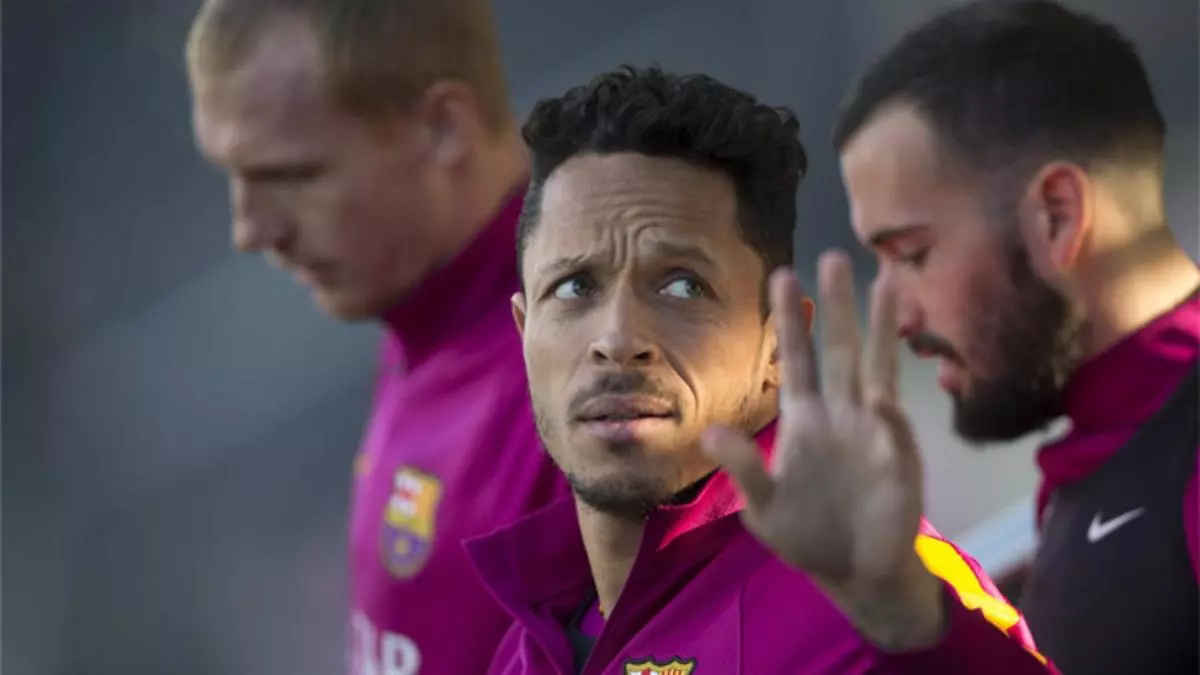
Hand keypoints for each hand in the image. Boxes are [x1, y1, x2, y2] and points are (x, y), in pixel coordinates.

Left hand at [702, 251, 943, 649]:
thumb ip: (743, 468)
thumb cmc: (806, 534)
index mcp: (803, 419)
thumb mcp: (762, 507)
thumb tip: (709, 433)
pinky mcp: (898, 458)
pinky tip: (883, 396)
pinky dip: (888, 412)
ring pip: (878, 369)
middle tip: (834, 256)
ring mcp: (872, 431)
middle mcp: (839, 413)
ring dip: (882, 330)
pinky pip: (893, 428)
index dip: (789, 320)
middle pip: (839, 350)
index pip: (795, 358)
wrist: (854, 572)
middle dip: (836, 306)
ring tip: (888, 283)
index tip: (782, 274)